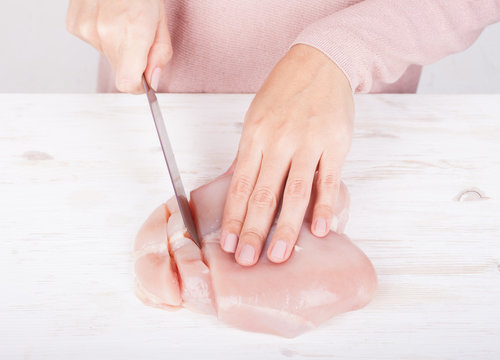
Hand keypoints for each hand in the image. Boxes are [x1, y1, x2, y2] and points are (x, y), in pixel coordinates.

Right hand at [66, 0, 171, 92]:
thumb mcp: (161, 20)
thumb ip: (159, 54)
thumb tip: (153, 79)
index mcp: (132, 33)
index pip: (126, 83)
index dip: (136, 86)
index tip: (143, 81)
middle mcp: (105, 33)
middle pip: (118, 68)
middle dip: (131, 60)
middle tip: (138, 37)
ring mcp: (86, 28)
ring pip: (106, 53)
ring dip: (116, 44)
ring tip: (121, 20)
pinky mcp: (75, 24)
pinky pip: (92, 41)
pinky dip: (102, 33)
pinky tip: (107, 15)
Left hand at [220, 44, 353, 265]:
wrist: (321, 61)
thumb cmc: (285, 93)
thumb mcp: (258, 118)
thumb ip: (252, 155)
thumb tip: (240, 192)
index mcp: (255, 137)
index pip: (240, 186)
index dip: (233, 218)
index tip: (228, 244)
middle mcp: (278, 141)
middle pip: (263, 194)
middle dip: (253, 231)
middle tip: (247, 261)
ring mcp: (308, 142)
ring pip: (294, 192)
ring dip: (286, 228)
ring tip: (279, 255)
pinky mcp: (335, 143)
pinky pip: (329, 180)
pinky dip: (325, 206)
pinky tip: (321, 230)